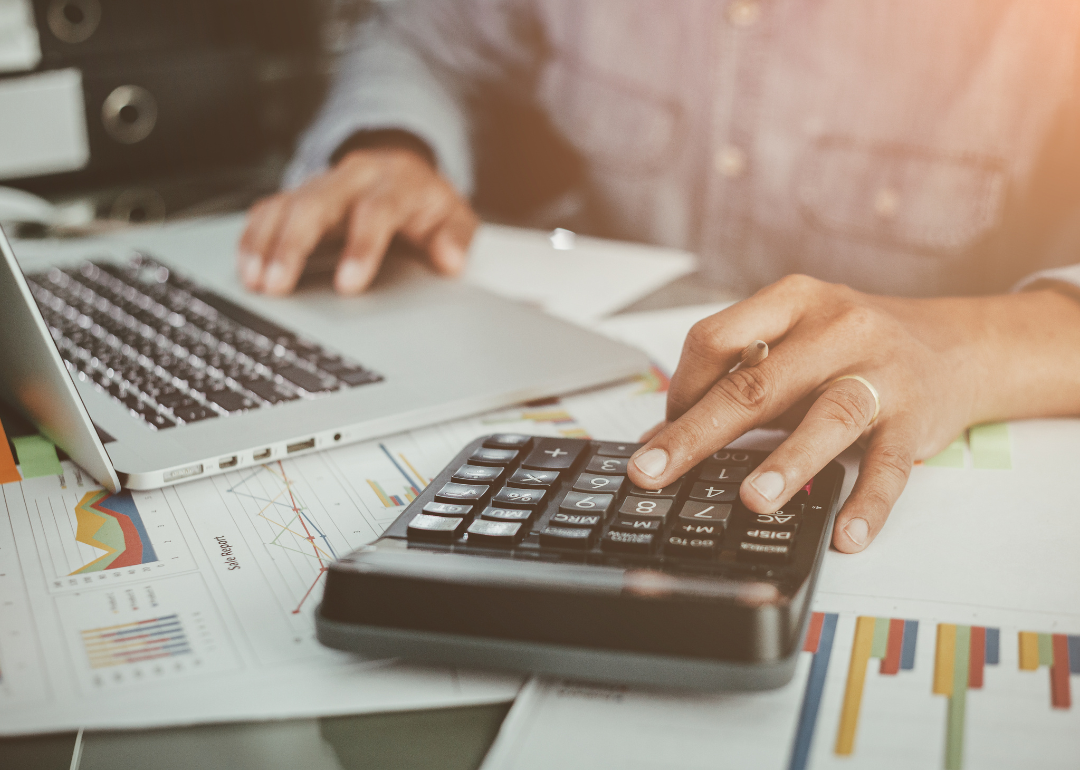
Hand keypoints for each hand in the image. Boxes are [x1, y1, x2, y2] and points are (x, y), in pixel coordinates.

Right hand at [237, 147, 477, 294]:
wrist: (404, 170)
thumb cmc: (425, 203)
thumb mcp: (453, 217)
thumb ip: (456, 238)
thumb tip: (451, 260)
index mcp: (394, 182)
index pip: (375, 211)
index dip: (360, 247)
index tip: (348, 285)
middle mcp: (353, 177)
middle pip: (316, 203)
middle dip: (293, 245)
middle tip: (277, 284)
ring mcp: (322, 183)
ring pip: (286, 205)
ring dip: (266, 243)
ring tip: (254, 280)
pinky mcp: (299, 193)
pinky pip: (269, 208)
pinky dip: (254, 236)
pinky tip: (246, 265)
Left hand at [625, 275, 1079, 552]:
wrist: (957, 345)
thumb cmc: (852, 348)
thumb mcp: (793, 347)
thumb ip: (736, 383)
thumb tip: (662, 437)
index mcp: (794, 302)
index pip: (717, 337)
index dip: (681, 386)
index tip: (663, 430)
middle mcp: (836, 329)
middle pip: (757, 383)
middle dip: (699, 432)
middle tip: (655, 472)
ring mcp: (881, 373)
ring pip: (829, 416)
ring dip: (788, 460)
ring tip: (753, 500)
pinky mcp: (917, 418)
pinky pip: (891, 466)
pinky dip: (868, 503)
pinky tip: (846, 535)